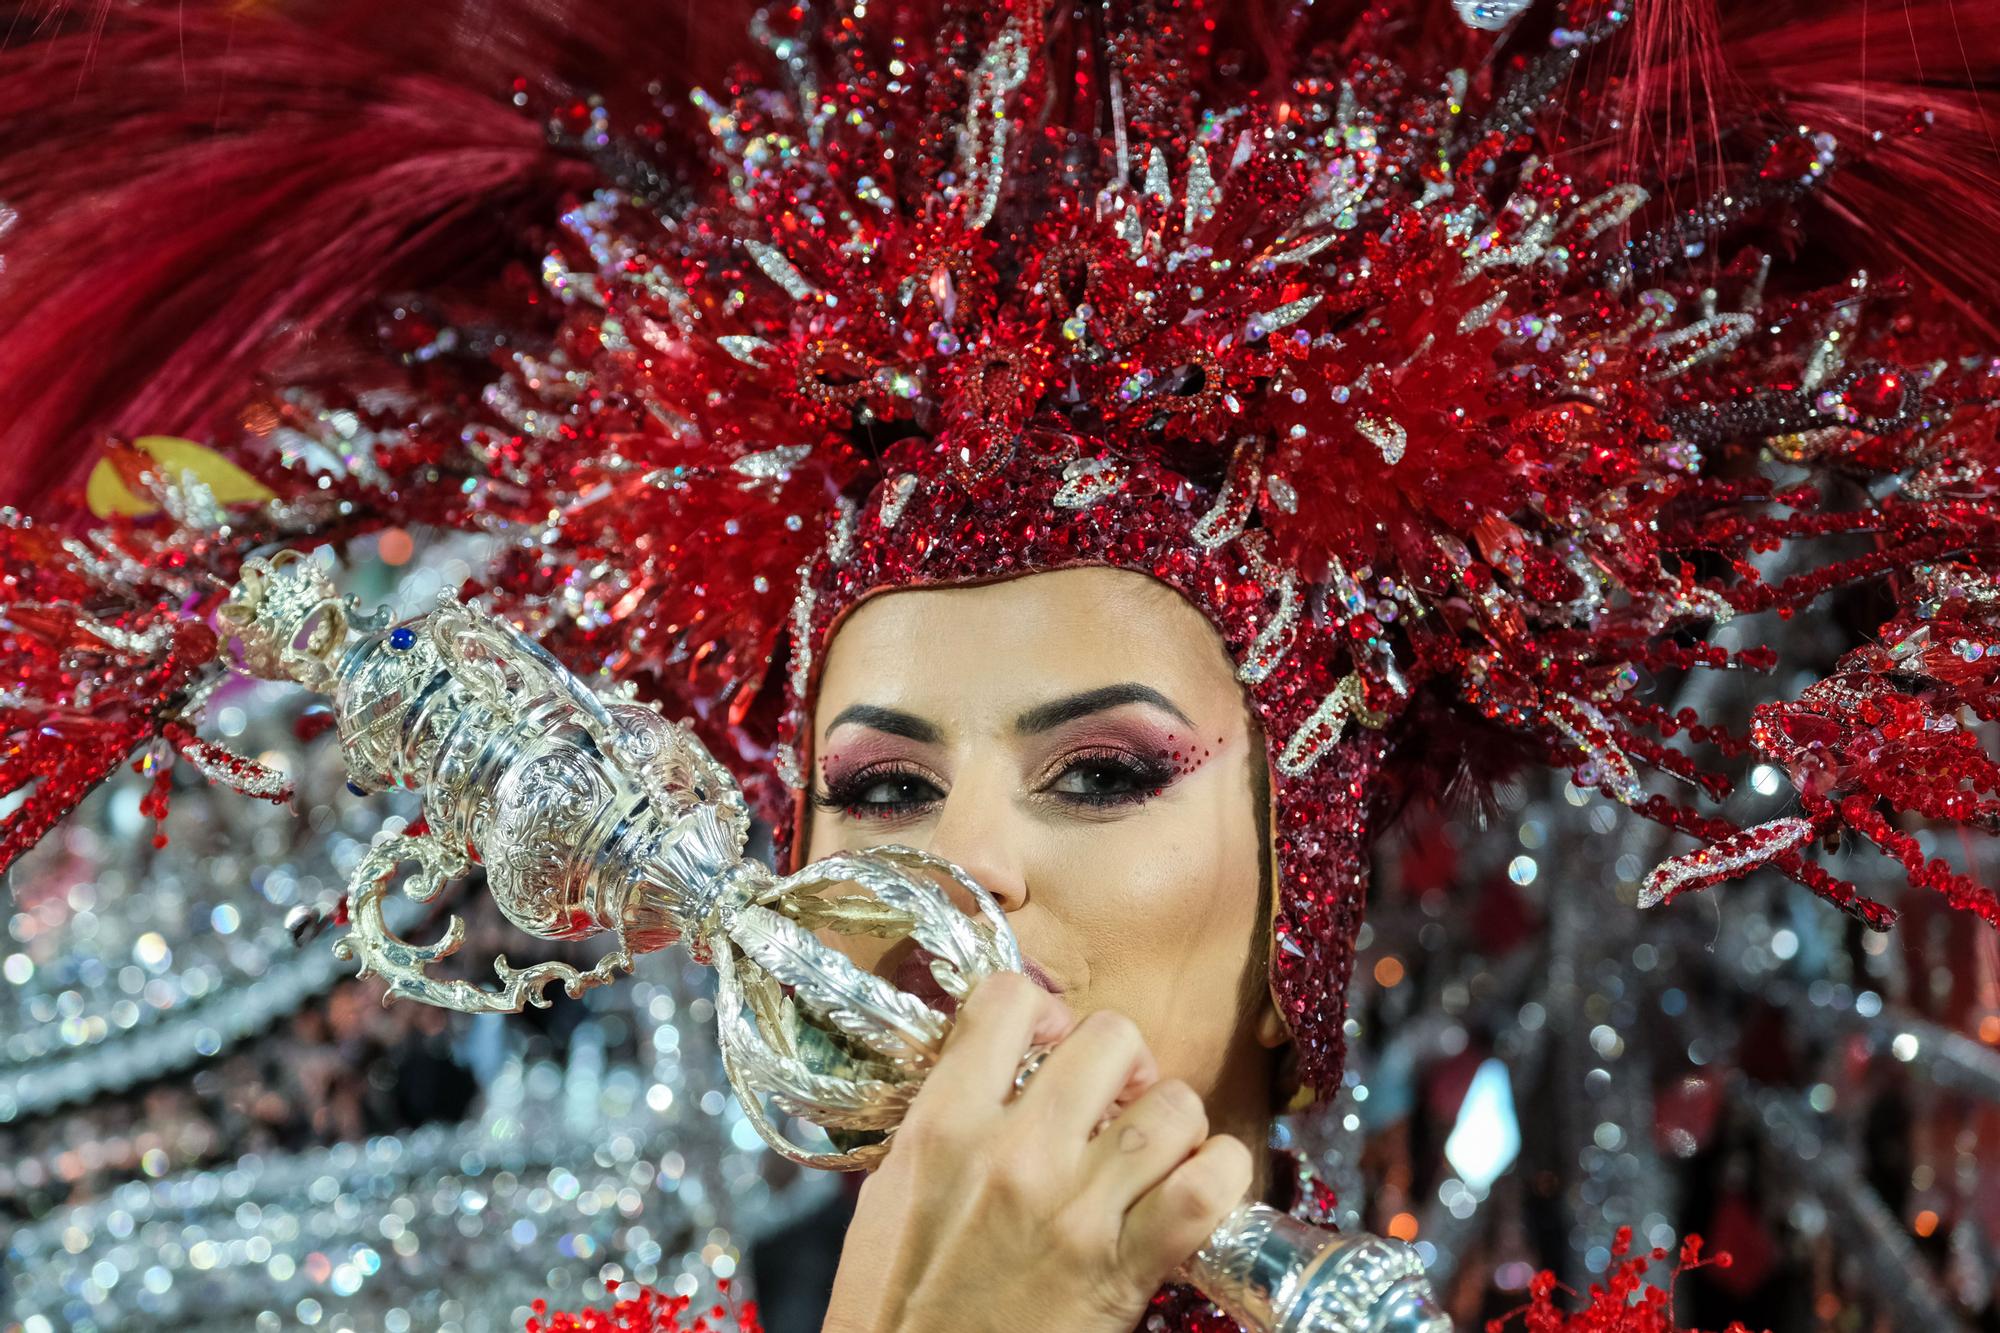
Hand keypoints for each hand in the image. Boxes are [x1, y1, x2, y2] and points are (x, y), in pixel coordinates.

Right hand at [821, 972, 1251, 1332]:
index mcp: (943, 1126)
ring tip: (1159, 1152)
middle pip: (1112, 1038)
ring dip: (1176, 1122)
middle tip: (1117, 1102)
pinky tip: (1202, 1188)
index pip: (1008, 999)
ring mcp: (1072, 1208)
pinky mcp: (1122, 1269)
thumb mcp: (890, 1199)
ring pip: (1172, 1105)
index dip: (1045, 1012)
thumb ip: (940, 1127)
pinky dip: (1221, 1177)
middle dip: (1126, 1064)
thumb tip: (988, 1074)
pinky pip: (1205, 1187)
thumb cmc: (895, 1308)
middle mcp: (1012, 1151)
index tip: (1049, 1047)